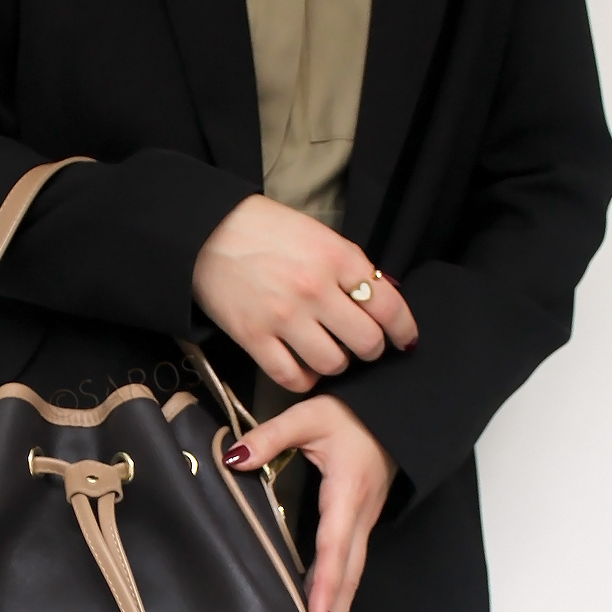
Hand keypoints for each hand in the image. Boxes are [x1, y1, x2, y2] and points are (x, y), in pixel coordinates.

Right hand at [193, 194, 417, 391]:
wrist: (208, 232)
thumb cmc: (266, 231)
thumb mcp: (319, 235)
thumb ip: (350, 267)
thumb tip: (383, 297)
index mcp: (337, 257)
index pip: (389, 306)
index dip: (403, 330)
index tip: (403, 341)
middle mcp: (315, 289)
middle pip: (366, 342)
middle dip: (371, 350)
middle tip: (361, 347)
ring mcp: (283, 317)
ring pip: (333, 364)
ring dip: (336, 364)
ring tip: (327, 354)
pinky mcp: (254, 337)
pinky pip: (292, 377)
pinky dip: (304, 380)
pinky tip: (303, 369)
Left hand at [222, 396, 396, 611]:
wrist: (392, 412)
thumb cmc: (353, 415)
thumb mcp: (310, 416)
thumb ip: (271, 436)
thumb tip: (234, 457)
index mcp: (347, 494)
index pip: (334, 546)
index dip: (326, 583)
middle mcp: (359, 517)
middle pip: (349, 576)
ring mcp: (362, 524)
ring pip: (352, 577)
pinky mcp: (359, 526)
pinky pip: (351, 567)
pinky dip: (342, 598)